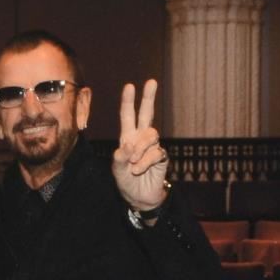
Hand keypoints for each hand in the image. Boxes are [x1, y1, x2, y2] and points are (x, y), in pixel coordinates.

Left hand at [112, 80, 168, 210]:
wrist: (140, 198)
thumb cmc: (127, 182)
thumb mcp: (117, 171)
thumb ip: (120, 159)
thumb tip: (127, 145)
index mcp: (128, 139)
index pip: (128, 117)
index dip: (128, 102)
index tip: (129, 86)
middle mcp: (141, 139)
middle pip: (147, 115)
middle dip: (148, 98)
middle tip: (151, 82)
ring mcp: (153, 147)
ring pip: (151, 134)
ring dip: (140, 148)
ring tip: (133, 163)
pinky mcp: (162, 157)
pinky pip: (156, 153)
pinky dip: (145, 162)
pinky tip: (139, 170)